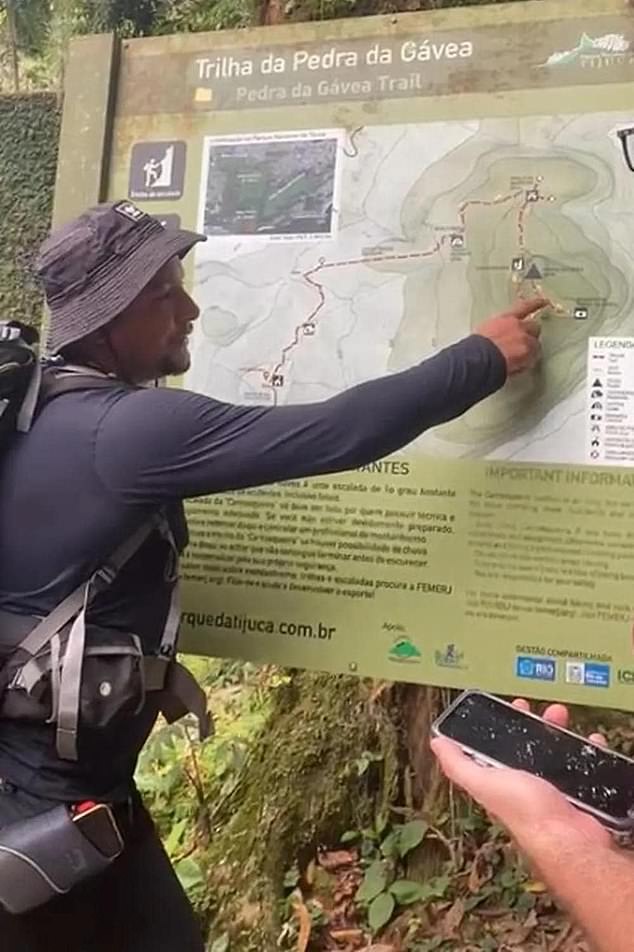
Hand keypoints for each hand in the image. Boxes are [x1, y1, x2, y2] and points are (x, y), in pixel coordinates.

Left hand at [431, 700, 611, 856]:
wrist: (569, 838)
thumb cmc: (526, 812)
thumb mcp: (484, 782)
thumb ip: (458, 764)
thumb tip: (436, 743)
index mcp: (501, 781)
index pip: (499, 747)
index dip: (505, 726)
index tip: (516, 706)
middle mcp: (525, 785)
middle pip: (530, 745)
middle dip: (538, 723)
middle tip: (547, 711)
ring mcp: (552, 789)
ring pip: (556, 751)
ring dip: (560, 731)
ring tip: (564, 718)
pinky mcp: (576, 793)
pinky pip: (582, 765)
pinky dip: (587, 750)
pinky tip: (591, 741)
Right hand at [475, 297, 547, 375]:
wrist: (479, 357)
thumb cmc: (476, 347)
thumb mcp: (483, 331)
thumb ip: (496, 330)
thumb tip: (495, 337)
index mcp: (505, 318)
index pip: (524, 307)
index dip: (535, 304)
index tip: (544, 301)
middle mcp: (518, 325)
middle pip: (534, 326)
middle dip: (531, 334)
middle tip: (523, 343)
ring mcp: (525, 338)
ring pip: (535, 343)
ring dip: (529, 349)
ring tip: (517, 359)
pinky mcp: (529, 352)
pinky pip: (533, 357)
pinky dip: (527, 362)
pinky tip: (517, 366)